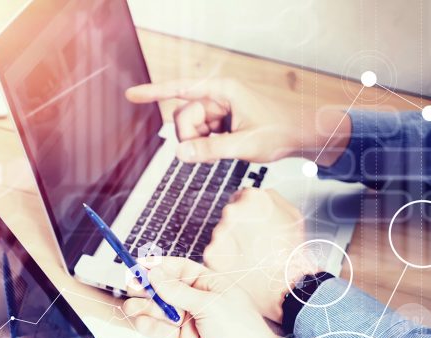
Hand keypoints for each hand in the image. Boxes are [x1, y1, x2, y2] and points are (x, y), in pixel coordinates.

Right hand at [123, 257, 276, 337]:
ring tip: (131, 307)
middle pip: (165, 290)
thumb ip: (177, 291)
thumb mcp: (209, 303)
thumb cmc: (240, 329)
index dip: (160, 267)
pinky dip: (148, 326)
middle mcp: (197, 301)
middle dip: (148, 288)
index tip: (141, 265)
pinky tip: (140, 321)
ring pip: (160, 311)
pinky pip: (160, 331)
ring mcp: (188, 322)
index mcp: (209, 284)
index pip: (180, 270)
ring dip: (144, 307)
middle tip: (132, 286)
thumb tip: (154, 275)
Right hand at [125, 78, 349, 164]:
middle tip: (212, 149)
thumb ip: (210, 150)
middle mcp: (217, 97)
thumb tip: (180, 153)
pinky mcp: (219, 123)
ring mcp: (217, 111)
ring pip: (189, 130)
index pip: (180, 90)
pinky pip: (199, 137)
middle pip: (183, 117)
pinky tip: (225, 149)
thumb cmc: (279, 132)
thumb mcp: (245, 145)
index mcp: (222, 91)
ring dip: (200, 144)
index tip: (131, 94)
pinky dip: (206, 147)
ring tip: (225, 149)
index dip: (154, 92)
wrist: (300, 136)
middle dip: (191, 137)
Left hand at [202, 188, 319, 322]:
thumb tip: (260, 195)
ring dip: (231, 245)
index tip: (253, 225)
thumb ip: (272, 199)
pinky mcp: (211, 254)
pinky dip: (224, 261)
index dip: (249, 213)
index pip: (241, 198)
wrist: (286, 287)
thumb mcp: (293, 216)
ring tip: (250, 258)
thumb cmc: (292, 254)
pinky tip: (240, 267)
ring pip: (221, 236)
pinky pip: (215, 254)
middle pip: (230, 217)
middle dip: (239, 229)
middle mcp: (232, 212)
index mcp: (253, 198)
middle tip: (255, 244)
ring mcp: (219, 234)